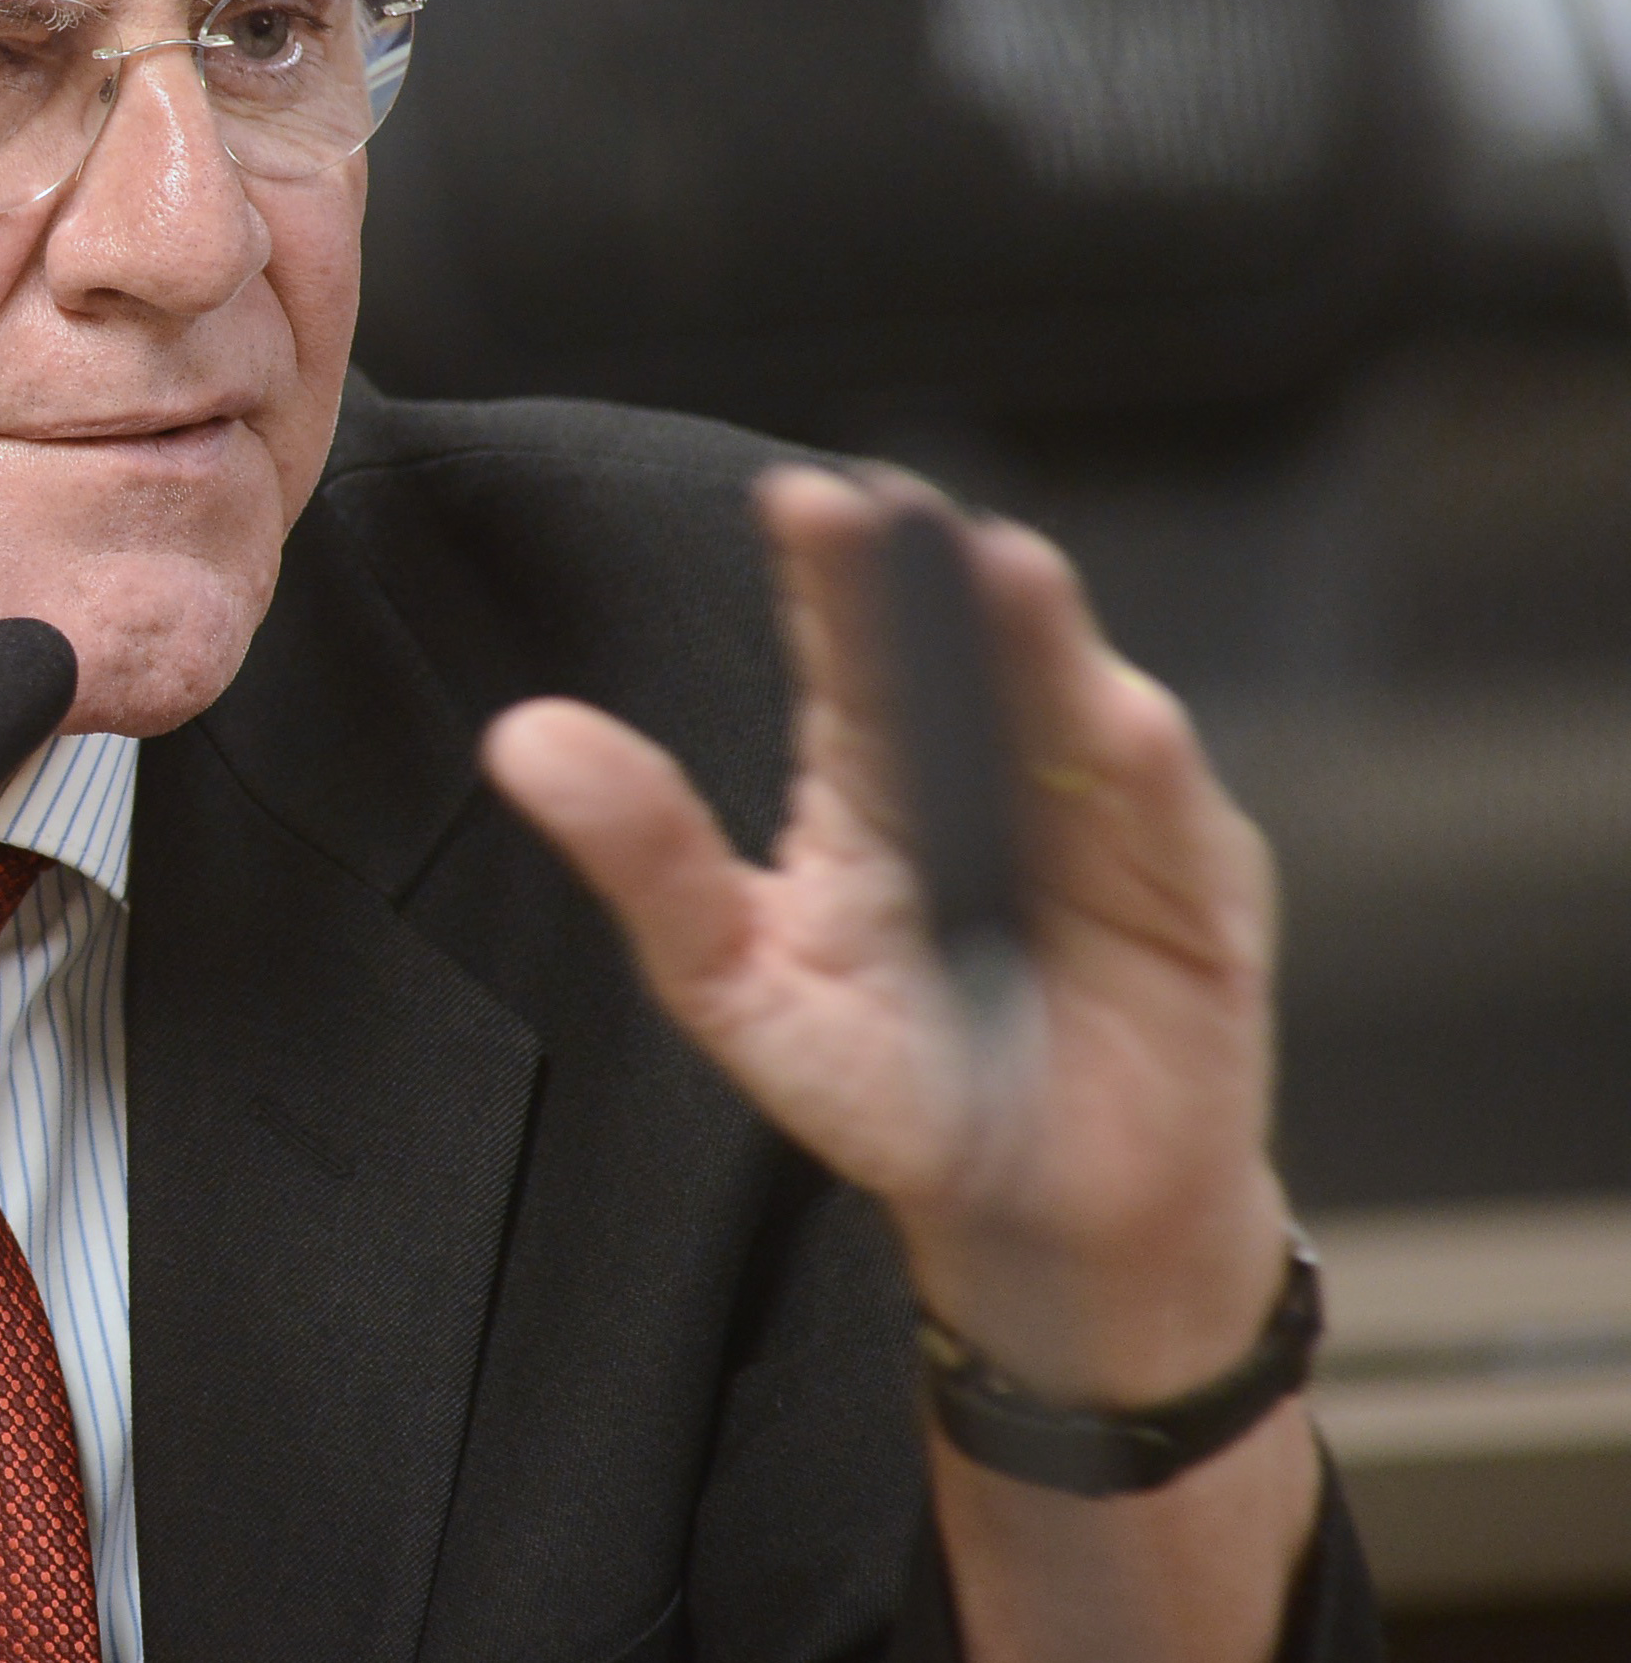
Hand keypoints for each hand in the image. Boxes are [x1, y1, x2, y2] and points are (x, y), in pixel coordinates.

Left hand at [482, 466, 1289, 1404]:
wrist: (1048, 1214)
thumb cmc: (899, 1086)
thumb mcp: (740, 984)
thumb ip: (645, 862)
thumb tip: (522, 740)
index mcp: (871, 769)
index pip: (847, 645)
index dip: (829, 569)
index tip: (799, 502)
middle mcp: (990, 760)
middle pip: (963, 641)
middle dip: (934, 568)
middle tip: (897, 508)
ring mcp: (1100, 810)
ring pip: (1074, 698)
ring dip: (1045, 635)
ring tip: (1001, 571)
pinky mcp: (1194, 881)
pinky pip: (1171, 817)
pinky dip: (1143, 771)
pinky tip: (1113, 726)